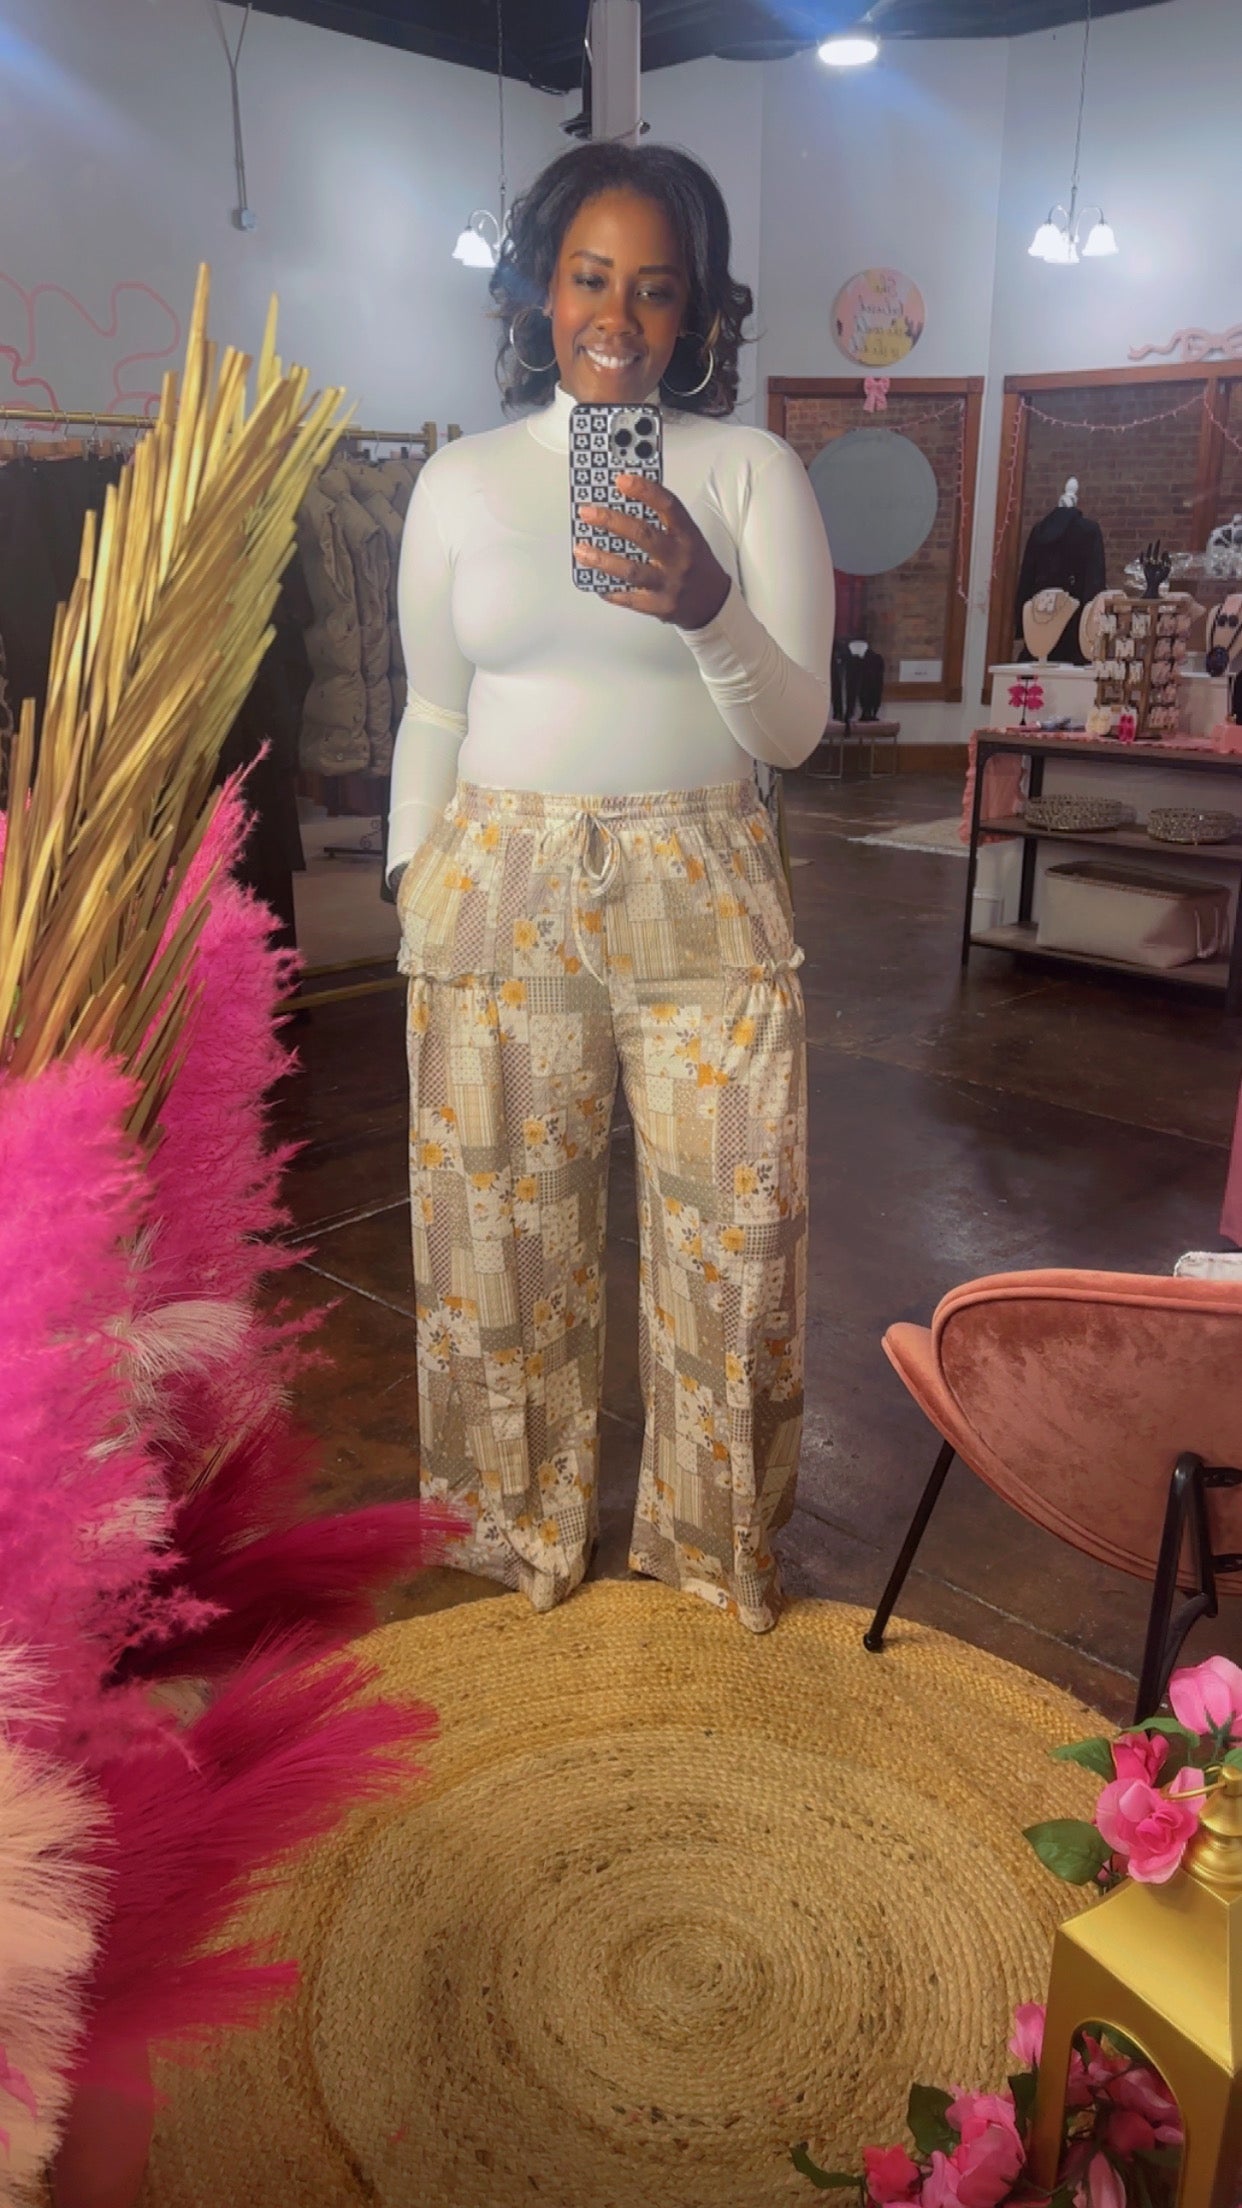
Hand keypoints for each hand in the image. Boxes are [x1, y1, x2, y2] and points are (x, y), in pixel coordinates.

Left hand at [577, 476, 730, 628]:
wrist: (713, 604)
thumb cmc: (696, 564)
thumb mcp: (688, 537)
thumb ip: (663, 521)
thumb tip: (624, 503)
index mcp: (687, 535)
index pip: (668, 506)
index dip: (645, 490)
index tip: (622, 480)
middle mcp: (679, 557)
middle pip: (643, 535)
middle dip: (611, 521)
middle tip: (588, 513)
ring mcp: (669, 583)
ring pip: (630, 570)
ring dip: (601, 559)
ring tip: (581, 550)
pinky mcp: (660, 606)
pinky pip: (629, 598)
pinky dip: (609, 590)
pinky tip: (595, 582)